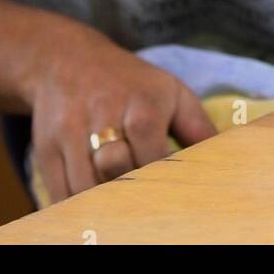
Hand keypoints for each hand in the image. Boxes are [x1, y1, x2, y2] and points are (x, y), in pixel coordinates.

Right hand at [28, 28, 217, 202]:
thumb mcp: (170, 92)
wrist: (66, 60)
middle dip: (129, 193)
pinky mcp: (45, 147)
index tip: (170, 195)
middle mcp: (102, 115)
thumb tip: (228, 161)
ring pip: (84, 187)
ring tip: (118, 213)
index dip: (160, 180)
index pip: (152, 155)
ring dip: (101, 204)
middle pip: (114, 170)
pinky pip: (59, 192)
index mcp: (141, 103)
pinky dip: (75, 207)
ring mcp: (69, 131)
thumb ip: (198, 128)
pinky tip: (91, 211)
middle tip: (144, 208)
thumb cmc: (129, 83)